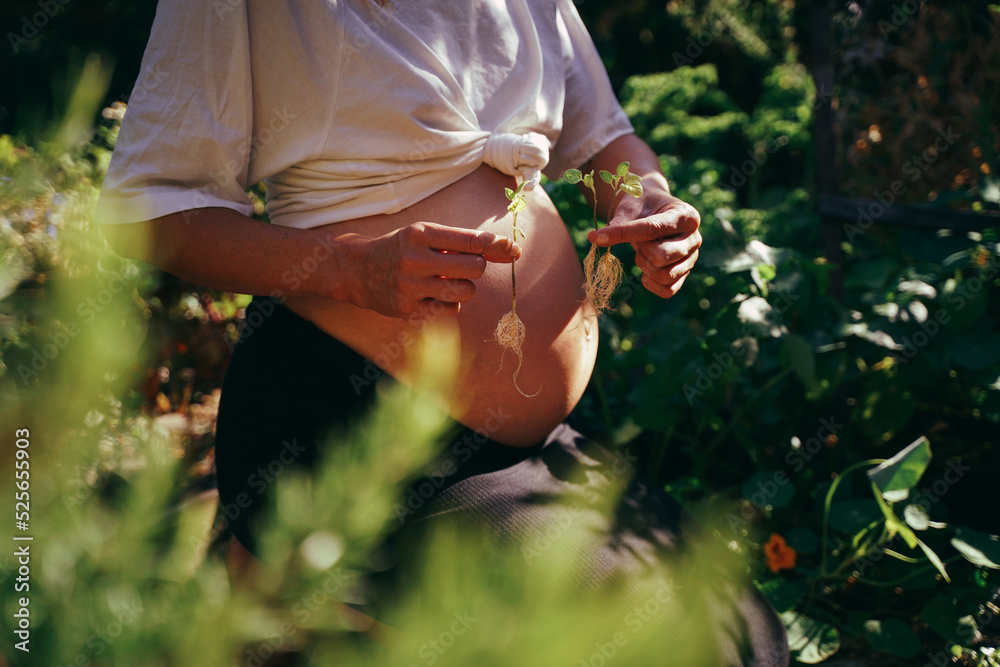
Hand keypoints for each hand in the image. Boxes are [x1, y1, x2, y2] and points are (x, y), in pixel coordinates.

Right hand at [344, 221, 519, 319]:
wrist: (359, 270)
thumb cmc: (403, 248)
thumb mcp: (426, 234)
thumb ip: (465, 241)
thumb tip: (510, 250)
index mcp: (420, 234)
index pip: (472, 240)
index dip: (498, 246)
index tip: (513, 249)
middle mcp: (414, 260)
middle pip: (476, 268)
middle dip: (476, 268)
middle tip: (462, 266)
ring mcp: (410, 287)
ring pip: (466, 292)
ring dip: (463, 287)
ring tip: (445, 280)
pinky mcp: (408, 311)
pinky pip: (452, 311)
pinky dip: (449, 303)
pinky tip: (432, 294)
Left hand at [587, 194, 700, 298]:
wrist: (656, 209)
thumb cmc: (644, 205)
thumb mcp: (631, 206)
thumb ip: (619, 222)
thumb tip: (597, 239)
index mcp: (685, 215)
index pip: (652, 229)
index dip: (622, 234)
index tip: (596, 237)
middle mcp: (695, 238)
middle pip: (663, 256)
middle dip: (642, 251)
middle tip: (639, 242)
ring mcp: (692, 258)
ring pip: (665, 275)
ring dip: (645, 267)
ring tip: (643, 253)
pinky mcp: (684, 274)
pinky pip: (668, 290)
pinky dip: (651, 283)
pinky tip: (645, 271)